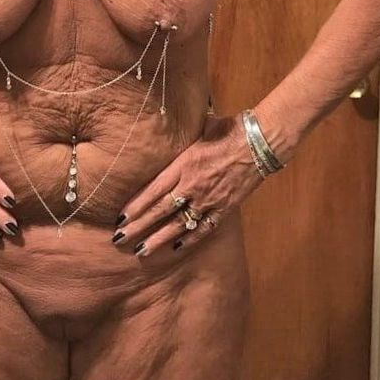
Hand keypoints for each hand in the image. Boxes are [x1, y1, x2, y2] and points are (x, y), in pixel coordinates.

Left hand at [111, 111, 265, 256]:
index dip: (136, 206)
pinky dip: (190, 239)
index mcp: (183, 165)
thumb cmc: (228, 129)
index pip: (153, 190)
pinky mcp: (224, 208)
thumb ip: (182, 138)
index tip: (121, 218)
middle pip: (161, 211)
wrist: (259, 142)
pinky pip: (204, 227)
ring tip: (142, 251)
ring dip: (159, 239)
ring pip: (179, 224)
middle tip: (121, 240)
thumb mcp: (198, 130)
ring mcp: (209, 199)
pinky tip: (177, 248)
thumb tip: (165, 127)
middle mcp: (192, 185)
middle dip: (139, 227)